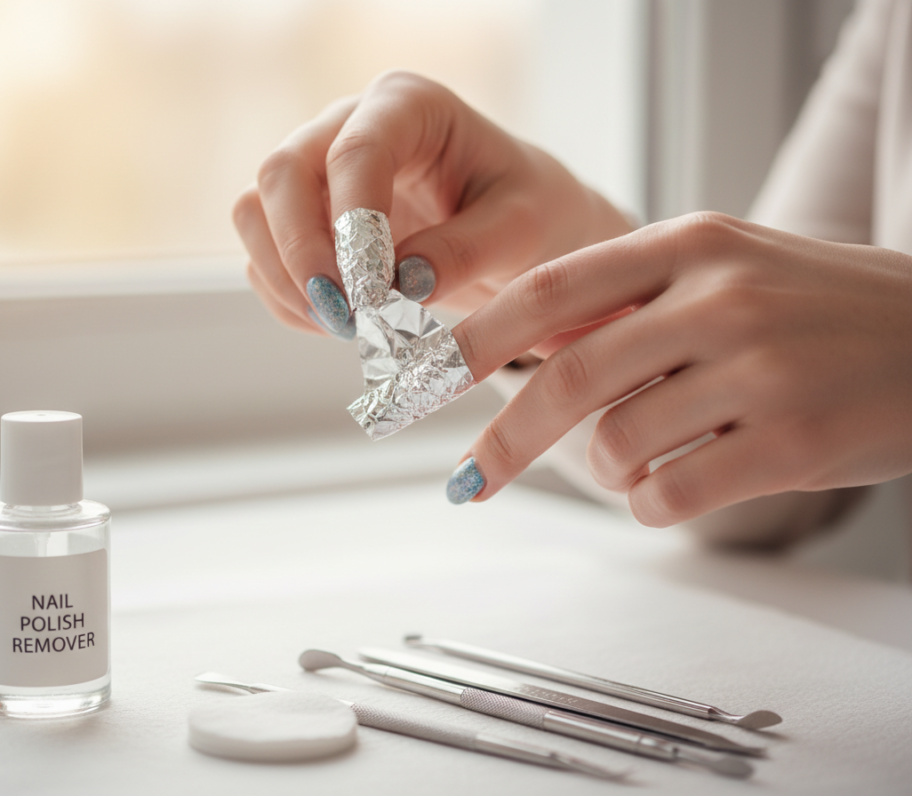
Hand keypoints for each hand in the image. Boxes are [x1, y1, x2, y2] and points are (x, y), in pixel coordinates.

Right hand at [233, 71, 631, 337]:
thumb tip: (399, 285)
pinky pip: (265, 257)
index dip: (352, 226)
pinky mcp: (306, 221)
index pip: (355, 152)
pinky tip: (340, 328)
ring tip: (348, 331)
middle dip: (302, 254)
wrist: (523, 231)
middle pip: (281, 174)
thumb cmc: (530, 213)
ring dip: (287, 280)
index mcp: (409, 106)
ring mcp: (320, 173)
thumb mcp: (523, 229)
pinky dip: (290, 301)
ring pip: (255, 214)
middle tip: (348, 321)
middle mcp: (350, 126)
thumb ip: (466, 250)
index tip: (374, 297)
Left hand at [447, 212, 911, 526]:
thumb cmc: (807, 307)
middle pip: (567, 377)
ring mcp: (759, 370)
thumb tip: (519, 345)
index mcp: (686, 244)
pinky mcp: (790, 443)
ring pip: (617, 443)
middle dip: (505, 439)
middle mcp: (718, 297)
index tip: (417, 381)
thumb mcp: (718, 269)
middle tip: (468, 477)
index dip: (471, 340)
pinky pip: (670, 493)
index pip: (548, 291)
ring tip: (631, 464)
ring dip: (602, 471)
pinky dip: (648, 504)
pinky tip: (669, 489)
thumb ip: (623, 301)